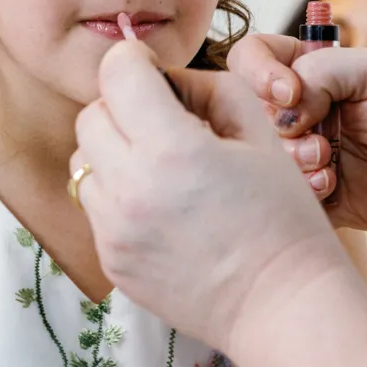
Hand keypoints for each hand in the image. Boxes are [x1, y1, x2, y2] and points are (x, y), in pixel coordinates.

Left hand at [72, 41, 350, 351]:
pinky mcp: (111, 260)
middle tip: (161, 121)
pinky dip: (118, 194)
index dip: (134, 61)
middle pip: (90, 115)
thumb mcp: (261, 132)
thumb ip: (207, 88)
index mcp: (172, 149)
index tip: (152, 71)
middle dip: (121, 106)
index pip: (116, 73)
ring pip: (83, 162)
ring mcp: (114, 231)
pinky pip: (95, 206)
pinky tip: (161, 206)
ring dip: (113, 151)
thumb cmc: (283, 217)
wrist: (283, 305)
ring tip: (160, 167)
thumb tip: (165, 78)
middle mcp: (131, 189)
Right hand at [227, 35, 366, 232]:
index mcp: (307, 71)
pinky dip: (302, 191)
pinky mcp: (316, 195)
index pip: (249, 59)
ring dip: (290, 162)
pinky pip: (284, 197)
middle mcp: (298, 111)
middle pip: (247, 114)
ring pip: (260, 158)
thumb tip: (281, 108)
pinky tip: (334, 187)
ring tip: (329, 165)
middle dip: (278, 129)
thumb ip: (319, 73)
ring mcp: (303, 153)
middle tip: (320, 141)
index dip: (256, 75)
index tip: (291, 94)